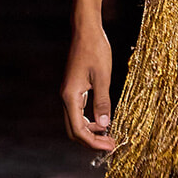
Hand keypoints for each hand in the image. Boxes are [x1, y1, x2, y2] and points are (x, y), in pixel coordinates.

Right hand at [60, 24, 116, 152]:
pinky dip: (90, 121)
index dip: (94, 143)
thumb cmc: (95, 50)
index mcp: (71, 97)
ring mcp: (68, 94)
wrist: (85, 31)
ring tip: (110, 134)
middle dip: (91, 141)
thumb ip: (102, 102)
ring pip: (75, 123)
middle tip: (111, 144)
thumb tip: (104, 124)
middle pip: (74, 131)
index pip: (79, 130)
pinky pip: (78, 113)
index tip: (110, 147)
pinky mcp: (73, 90)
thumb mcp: (103, 77)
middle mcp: (66, 98)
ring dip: (91, 132)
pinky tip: (103, 120)